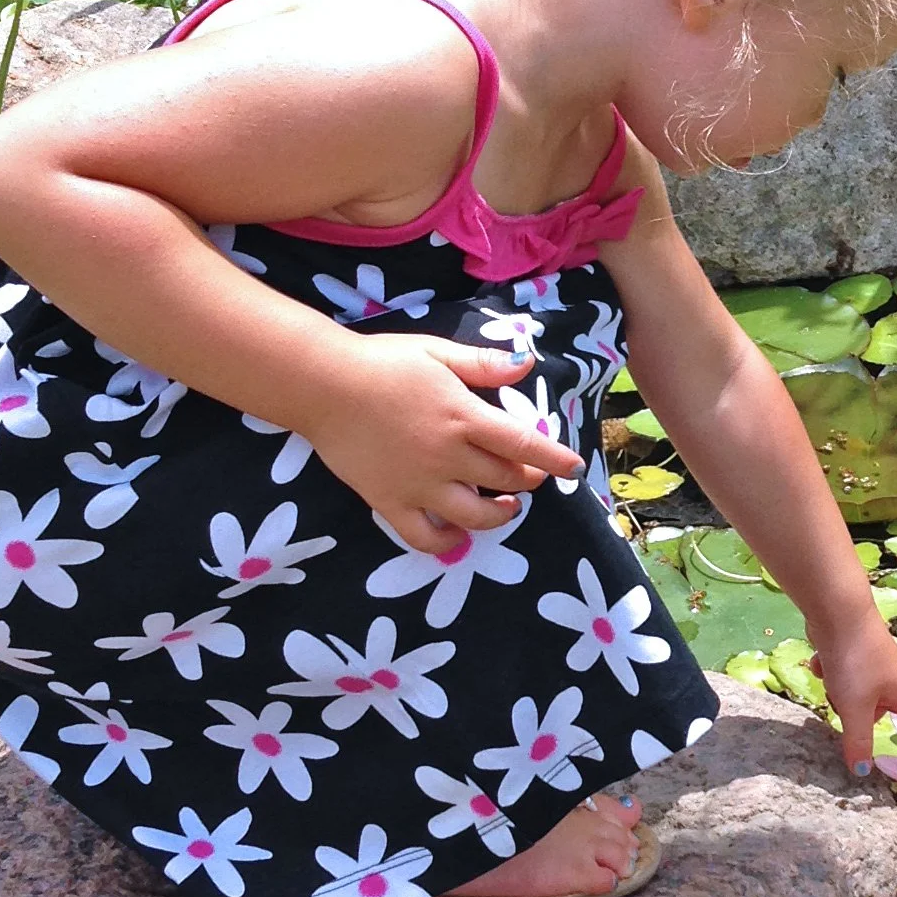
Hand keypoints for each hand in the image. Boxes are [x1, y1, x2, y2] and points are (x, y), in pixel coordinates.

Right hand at [305, 336, 578, 553]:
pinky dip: (447, 543)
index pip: (523, 444)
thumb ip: (483, 364)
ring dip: (499, 514)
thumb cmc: (382, 362)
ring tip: (505, 507)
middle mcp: (448, 456)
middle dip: (525, 479)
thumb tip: (526, 364)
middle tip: (527, 473)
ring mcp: (419, 484)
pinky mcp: (390, 502)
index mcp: (463, 417)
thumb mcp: (437, 353)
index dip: (554, 459)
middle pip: (504, 479)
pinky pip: (425, 537)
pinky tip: (458, 536)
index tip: (573, 468)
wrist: (323, 385)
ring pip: (475, 514)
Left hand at [809, 609, 896, 774]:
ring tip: (830, 674)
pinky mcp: (858, 645)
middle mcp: (895, 676)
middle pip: (879, 709)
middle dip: (857, 711)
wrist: (839, 609)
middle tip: (843, 701)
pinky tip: (822, 659)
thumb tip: (862, 772)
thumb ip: (858, 740)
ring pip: (856, 690)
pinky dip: (830, 666)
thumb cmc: (855, 661)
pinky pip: (843, 668)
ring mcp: (877, 659)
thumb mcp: (854, 708)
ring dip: (839, 688)